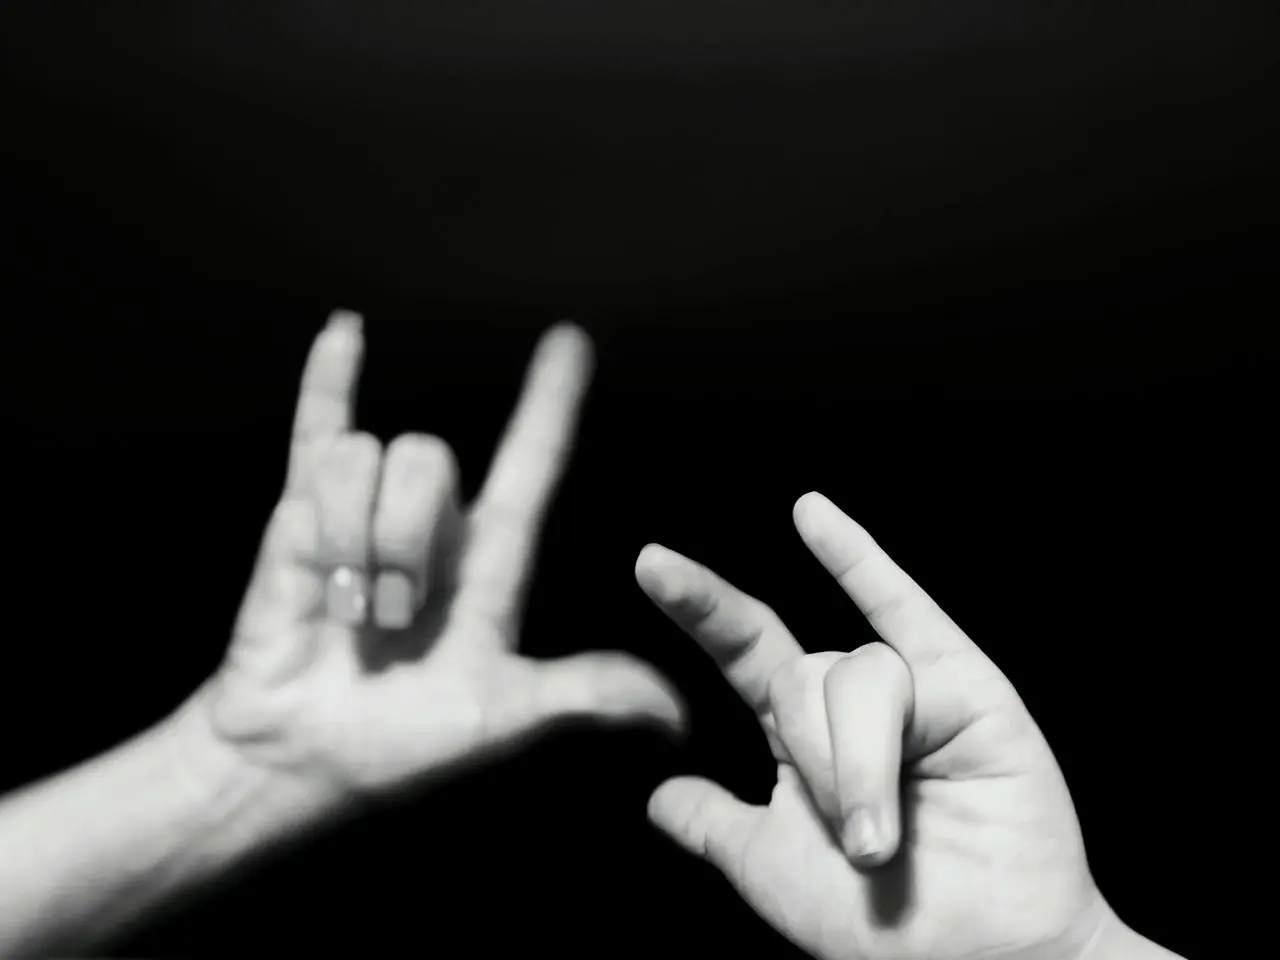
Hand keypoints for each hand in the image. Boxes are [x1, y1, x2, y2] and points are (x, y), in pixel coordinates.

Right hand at [199, 312, 682, 806]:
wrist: (303, 758)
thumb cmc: (404, 743)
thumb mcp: (501, 718)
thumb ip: (580, 695)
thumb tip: (675, 717)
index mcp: (487, 562)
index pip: (528, 464)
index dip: (549, 404)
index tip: (571, 341)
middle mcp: (433, 525)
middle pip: (430, 460)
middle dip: (403, 539)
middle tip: (390, 618)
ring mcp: (366, 514)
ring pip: (368, 459)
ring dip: (350, 537)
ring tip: (344, 605)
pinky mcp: (301, 519)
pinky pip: (319, 433)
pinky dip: (327, 383)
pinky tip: (345, 333)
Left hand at [634, 493, 1110, 959]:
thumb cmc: (875, 929)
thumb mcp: (771, 870)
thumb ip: (717, 825)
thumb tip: (659, 798)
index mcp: (804, 736)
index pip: (742, 652)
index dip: (698, 609)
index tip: (649, 564)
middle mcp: (850, 702)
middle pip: (798, 678)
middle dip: (816, 762)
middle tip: (856, 846)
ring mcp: (909, 688)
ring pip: (853, 677)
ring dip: (860, 764)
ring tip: (882, 840)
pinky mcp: (965, 687)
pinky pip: (907, 611)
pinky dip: (860, 561)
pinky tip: (809, 514)